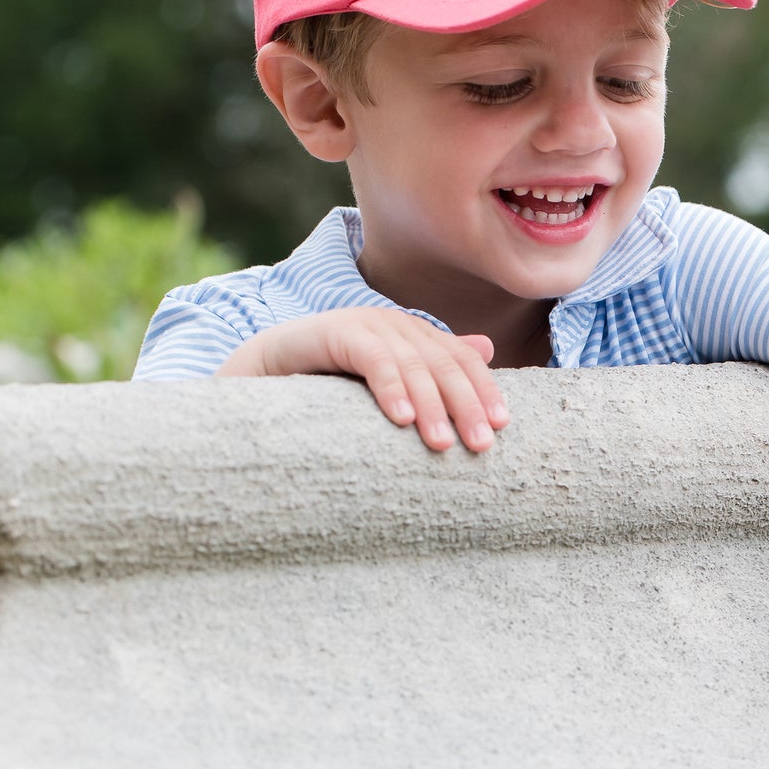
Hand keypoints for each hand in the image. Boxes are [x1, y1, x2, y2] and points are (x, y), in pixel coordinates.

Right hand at [215, 308, 508, 452]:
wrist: (266, 368)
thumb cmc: (332, 382)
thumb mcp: (389, 381)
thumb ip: (433, 368)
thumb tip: (488, 349)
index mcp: (415, 335)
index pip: (460, 360)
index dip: (484, 389)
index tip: (502, 425)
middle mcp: (396, 324)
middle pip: (444, 363)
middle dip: (466, 403)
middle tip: (481, 444)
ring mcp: (368, 324)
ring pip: (413, 364)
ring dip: (431, 405)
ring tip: (442, 442)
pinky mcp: (337, 331)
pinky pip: (372, 360)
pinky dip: (389, 388)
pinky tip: (402, 419)